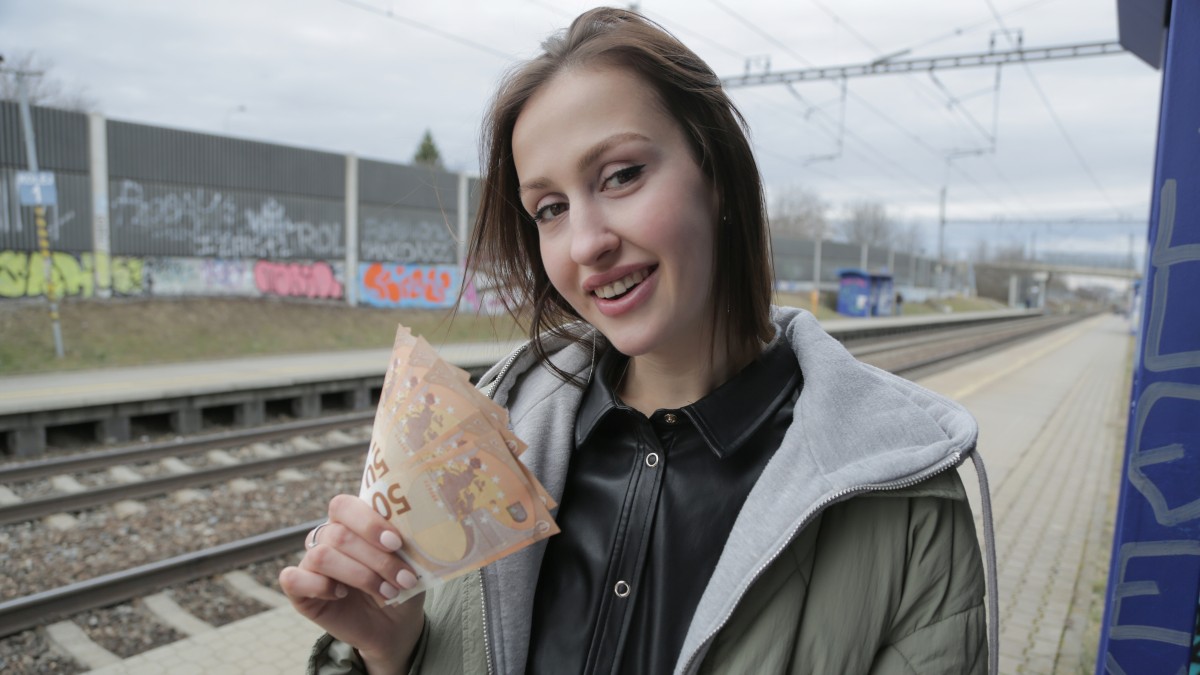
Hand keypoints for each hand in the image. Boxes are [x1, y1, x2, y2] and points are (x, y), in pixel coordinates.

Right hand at [280, 494, 424, 672]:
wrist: (394, 625)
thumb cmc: (401, 585)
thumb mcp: (410, 561)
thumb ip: (405, 541)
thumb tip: (413, 529)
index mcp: (351, 521)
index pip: (344, 506)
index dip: (368, 523)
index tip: (396, 543)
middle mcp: (326, 537)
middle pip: (339, 535)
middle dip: (377, 559)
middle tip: (404, 578)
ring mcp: (310, 563)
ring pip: (322, 556)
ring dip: (360, 576)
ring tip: (388, 592)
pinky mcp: (298, 591)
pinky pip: (292, 579)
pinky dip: (320, 587)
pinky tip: (342, 595)